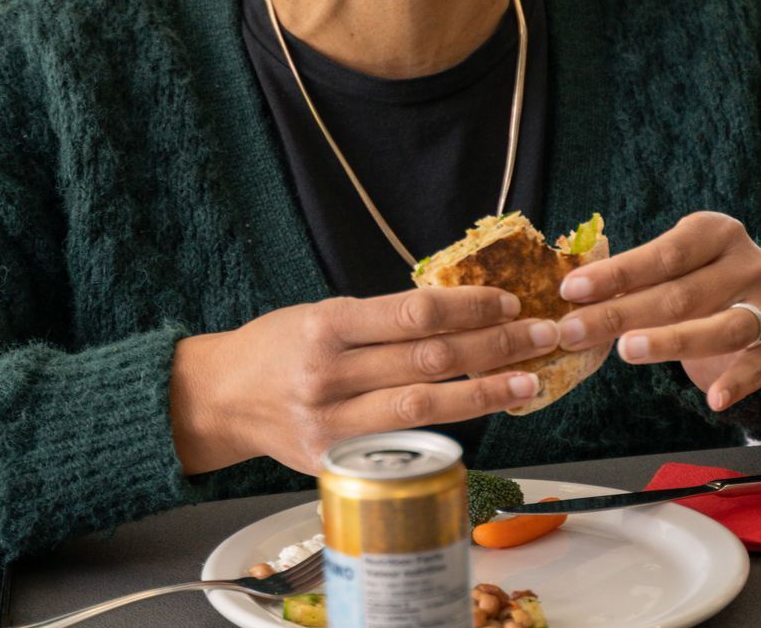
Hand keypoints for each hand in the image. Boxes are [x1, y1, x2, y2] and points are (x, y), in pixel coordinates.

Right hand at [172, 288, 561, 475]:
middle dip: (495, 345)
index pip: (413, 313)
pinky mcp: (336, 459)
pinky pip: (403, 440)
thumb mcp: (320, 315)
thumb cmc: (277, 348)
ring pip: (425, 405)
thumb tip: (457, 312)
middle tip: (542, 335)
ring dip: (486, 392)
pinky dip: (450, 423)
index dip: (469, 307)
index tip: (510, 301)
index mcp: (326, 326)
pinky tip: (484, 409)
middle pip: (429, 359)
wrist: (218, 399)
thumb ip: (378, 321)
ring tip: (530, 378)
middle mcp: (329, 375)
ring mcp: (332, 423)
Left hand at [553, 212, 760, 412]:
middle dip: (621, 314)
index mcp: (719, 232)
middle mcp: (752, 264)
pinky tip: (714, 400)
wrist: (752, 307)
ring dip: (671, 342)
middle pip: (682, 293)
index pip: (665, 253)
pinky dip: (737, 383)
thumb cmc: (694, 284)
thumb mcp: (667, 272)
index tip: (571, 290)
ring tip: (627, 351)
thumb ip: (631, 281)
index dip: (617, 272)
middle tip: (573, 332)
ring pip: (721, 329)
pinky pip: (759, 366)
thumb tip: (571, 298)